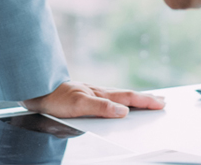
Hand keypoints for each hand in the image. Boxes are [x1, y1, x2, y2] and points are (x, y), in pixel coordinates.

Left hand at [22, 79, 165, 119]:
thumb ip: (100, 107)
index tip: (161, 103)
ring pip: (119, 96)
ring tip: (148, 101)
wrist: (38, 89)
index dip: (145, 101)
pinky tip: (121, 104)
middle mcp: (99, 92)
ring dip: (135, 99)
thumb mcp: (78, 105)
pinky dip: (121, 101)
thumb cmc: (56, 98)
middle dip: (146, 99)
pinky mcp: (86, 97)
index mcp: (101, 94)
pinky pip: (109, 99)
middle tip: (163, 101)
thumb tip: (123, 110)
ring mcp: (93, 93)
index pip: (128, 98)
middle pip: (127, 95)